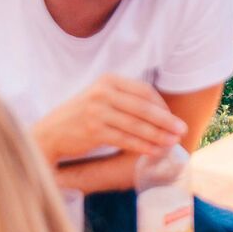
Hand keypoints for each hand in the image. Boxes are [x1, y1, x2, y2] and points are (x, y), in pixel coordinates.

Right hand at [34, 75, 184, 166]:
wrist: (50, 132)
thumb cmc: (81, 115)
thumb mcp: (100, 97)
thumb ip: (124, 98)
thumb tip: (159, 112)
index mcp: (108, 80)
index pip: (143, 91)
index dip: (161, 105)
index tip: (172, 117)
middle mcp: (103, 93)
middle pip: (143, 107)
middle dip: (166, 121)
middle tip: (181, 130)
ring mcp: (97, 111)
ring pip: (136, 125)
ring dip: (157, 136)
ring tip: (172, 143)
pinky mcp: (94, 130)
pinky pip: (124, 139)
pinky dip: (142, 146)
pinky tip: (154, 151)